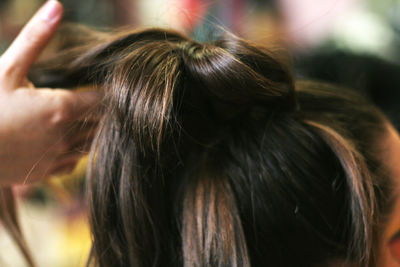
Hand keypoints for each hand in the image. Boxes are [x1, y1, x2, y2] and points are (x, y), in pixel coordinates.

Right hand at [0, 0, 100, 184]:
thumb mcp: (7, 68)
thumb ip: (35, 38)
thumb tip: (57, 6)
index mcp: (63, 108)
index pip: (105, 100)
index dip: (109, 91)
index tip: (108, 83)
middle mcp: (66, 135)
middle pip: (102, 123)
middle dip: (103, 111)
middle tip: (96, 99)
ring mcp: (57, 157)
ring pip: (91, 144)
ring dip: (91, 131)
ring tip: (81, 117)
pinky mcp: (45, 173)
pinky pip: (74, 163)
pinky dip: (74, 151)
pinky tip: (62, 139)